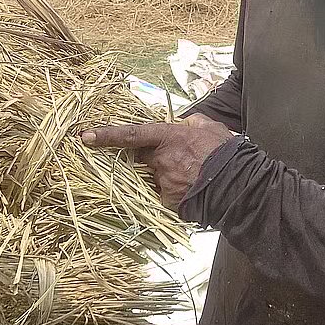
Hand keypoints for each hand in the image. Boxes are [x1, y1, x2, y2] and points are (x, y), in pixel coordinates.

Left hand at [81, 114, 234, 210]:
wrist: (238, 186)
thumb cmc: (226, 153)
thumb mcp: (210, 127)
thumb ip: (192, 122)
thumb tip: (185, 122)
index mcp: (169, 138)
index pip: (131, 135)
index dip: (107, 136)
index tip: (85, 137)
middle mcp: (161, 160)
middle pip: (142, 157)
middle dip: (151, 158)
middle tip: (177, 158)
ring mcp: (163, 182)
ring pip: (154, 177)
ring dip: (167, 175)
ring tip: (192, 175)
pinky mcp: (169, 201)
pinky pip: (164, 194)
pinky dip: (174, 191)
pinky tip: (192, 189)